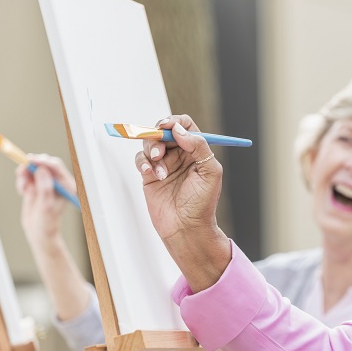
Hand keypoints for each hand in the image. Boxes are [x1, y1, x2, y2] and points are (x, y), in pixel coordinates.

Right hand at [15, 154, 75, 250]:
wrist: (39, 233)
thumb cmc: (47, 222)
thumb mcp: (46, 205)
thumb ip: (45, 187)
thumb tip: (41, 170)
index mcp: (66, 184)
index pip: (55, 166)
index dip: (42, 161)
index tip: (31, 161)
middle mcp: (57, 181)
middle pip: (43, 164)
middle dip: (31, 166)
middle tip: (21, 172)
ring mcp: (45, 182)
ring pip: (32, 168)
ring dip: (24, 174)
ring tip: (22, 189)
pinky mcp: (35, 185)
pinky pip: (26, 175)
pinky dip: (22, 180)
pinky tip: (22, 191)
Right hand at [135, 115, 229, 291]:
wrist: (186, 228)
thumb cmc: (202, 204)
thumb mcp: (210, 172)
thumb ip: (199, 146)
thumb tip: (180, 130)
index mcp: (196, 151)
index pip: (185, 126)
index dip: (175, 122)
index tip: (168, 126)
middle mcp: (180, 155)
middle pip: (164, 132)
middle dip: (159, 135)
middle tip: (160, 146)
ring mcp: (164, 165)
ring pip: (151, 144)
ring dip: (152, 151)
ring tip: (159, 168)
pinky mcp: (150, 176)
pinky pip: (141, 160)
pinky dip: (143, 163)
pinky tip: (151, 173)